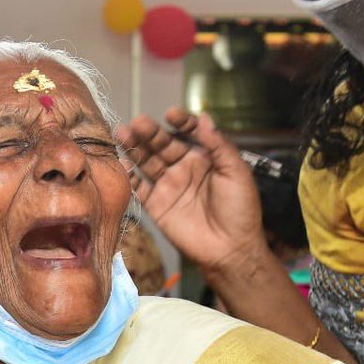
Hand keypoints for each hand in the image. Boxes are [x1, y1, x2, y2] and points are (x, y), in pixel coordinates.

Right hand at [117, 108, 266, 274]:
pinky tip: (123, 164)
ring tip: (122, 133)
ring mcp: (169, 186)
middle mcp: (184, 168)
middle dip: (150, 132)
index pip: (189, 132)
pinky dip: (130, 176)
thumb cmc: (240, 211)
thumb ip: (219, 145)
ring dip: (135, 147)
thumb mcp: (236, 172)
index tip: (172, 114)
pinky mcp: (157, 206)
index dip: (180, 122)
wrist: (231, 249)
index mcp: (205, 157)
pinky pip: (140, 188)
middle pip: (163, 144)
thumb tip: (204, 117)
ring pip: (148, 161)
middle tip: (137, 122)